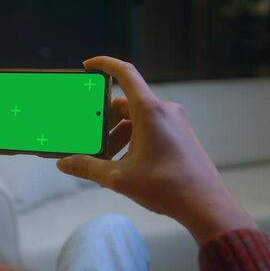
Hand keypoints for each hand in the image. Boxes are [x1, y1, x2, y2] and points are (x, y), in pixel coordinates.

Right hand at [57, 56, 257, 244]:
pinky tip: (123, 164)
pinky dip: (132, 139)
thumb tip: (64, 163)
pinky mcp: (180, 134)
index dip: (104, 64)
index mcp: (150, 111)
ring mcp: (175, 122)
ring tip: (105, 160)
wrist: (206, 206)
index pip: (125, 73)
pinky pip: (149, 128)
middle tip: (88, 139)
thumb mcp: (119, 178)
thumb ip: (88, 167)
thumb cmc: (168, 188)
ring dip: (117, 134)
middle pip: (125, 104)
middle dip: (104, 121)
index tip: (88, 66)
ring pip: (136, 119)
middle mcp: (164, 111)